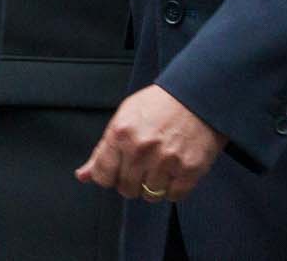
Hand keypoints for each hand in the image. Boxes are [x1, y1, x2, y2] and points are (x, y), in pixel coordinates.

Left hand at [74, 85, 226, 202]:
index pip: (102, 176)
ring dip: (157, 184)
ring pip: (150, 194)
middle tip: (148, 162)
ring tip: (165, 164)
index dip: (112, 175)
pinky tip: (179, 168)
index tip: (122, 168)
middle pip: (126, 189)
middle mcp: (141, 148)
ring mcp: (166, 159)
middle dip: (135, 180)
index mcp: (121, 133)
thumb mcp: (127, 116)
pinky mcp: (190, 167)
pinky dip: (176, 187)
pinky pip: (174, 195)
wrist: (203, 90)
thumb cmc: (163, 102)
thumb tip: (83, 176)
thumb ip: (104, 149)